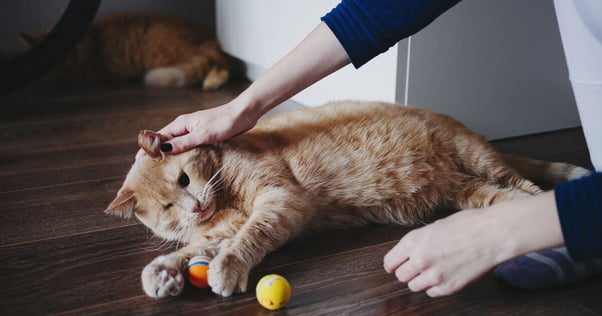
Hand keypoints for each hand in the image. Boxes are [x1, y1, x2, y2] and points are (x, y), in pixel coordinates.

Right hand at [136, 100, 258, 158]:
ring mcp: (195, 131)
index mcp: (181, 124)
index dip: (148, 149)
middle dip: (155, 152)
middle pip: (165, 140)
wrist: (244, 113)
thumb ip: (183, 142)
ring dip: (168, 153)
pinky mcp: (204, 135)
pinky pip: (188, 145)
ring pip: (176, 143)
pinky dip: (181, 153)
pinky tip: (182, 161)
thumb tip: (162, 148)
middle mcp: (186, 126)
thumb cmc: (224, 122)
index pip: (159, 137)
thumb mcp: (202, 135)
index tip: (137, 161)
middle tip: (145, 168)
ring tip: (160, 167)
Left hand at [383, 208, 508, 296]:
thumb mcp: (434, 226)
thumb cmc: (467, 225)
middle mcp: (420, 260)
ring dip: (419, 280)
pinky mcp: (449, 287)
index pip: (390, 262)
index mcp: (413, 242)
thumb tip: (411, 251)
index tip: (394, 265)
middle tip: (414, 267)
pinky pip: (432, 293)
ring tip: (431, 271)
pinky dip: (434, 287)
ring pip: (414, 287)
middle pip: (400, 276)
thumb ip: (419, 241)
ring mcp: (434, 276)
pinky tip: (443, 276)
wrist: (492, 235)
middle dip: (406, 272)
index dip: (392, 264)